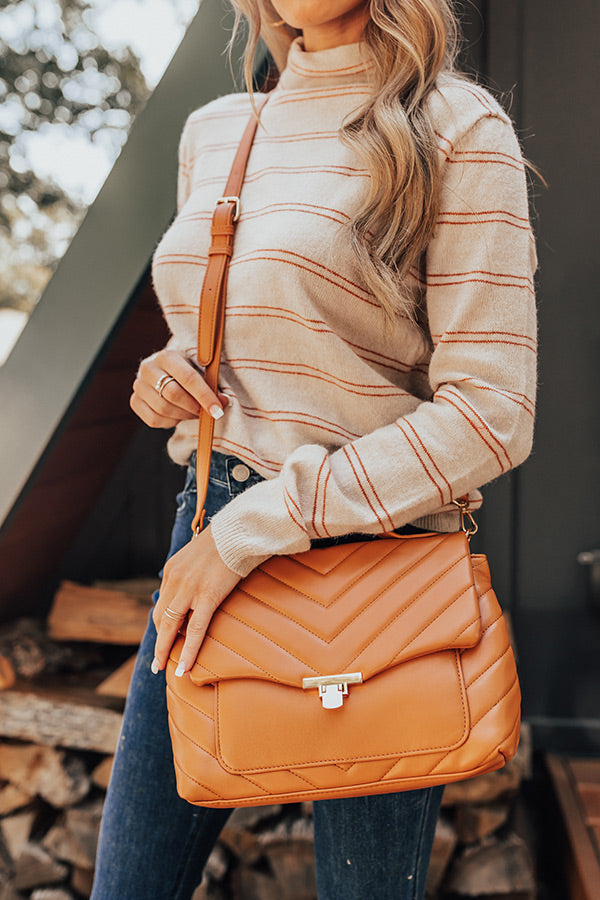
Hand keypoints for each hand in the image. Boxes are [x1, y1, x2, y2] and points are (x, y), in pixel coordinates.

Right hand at [130, 348, 228, 427]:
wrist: (166, 371)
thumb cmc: (188, 369)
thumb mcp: (199, 368)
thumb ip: (211, 384)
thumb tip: (224, 402)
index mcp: (167, 356)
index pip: (188, 377)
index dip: (204, 396)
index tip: (218, 410)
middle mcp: (148, 368)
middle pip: (173, 395)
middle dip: (194, 408)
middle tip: (207, 413)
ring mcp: (139, 385)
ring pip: (163, 409)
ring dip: (184, 416)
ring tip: (194, 413)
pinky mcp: (135, 401)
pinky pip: (153, 420)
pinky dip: (170, 422)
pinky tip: (178, 415)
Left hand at [151, 525, 240, 675]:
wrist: (241, 529)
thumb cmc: (229, 539)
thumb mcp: (202, 553)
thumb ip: (195, 571)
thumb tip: (201, 583)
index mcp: (172, 568)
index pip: (162, 602)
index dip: (163, 623)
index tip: (166, 637)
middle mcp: (175, 579)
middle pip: (160, 617)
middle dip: (159, 640)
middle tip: (158, 660)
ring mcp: (189, 588)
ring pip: (170, 627)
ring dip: (165, 650)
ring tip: (163, 667)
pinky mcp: (207, 596)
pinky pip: (195, 630)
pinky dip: (188, 651)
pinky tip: (184, 667)